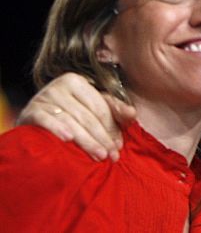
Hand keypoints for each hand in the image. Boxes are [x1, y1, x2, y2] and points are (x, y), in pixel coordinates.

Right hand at [16, 73, 135, 161]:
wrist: (32, 124)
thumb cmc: (68, 115)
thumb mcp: (91, 109)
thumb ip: (114, 110)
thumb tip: (133, 113)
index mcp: (78, 81)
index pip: (100, 107)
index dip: (111, 128)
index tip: (119, 147)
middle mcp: (60, 85)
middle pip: (87, 116)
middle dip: (102, 138)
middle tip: (111, 156)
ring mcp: (43, 97)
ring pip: (71, 121)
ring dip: (86, 140)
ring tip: (99, 156)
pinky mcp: (30, 110)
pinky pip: (46, 120)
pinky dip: (57, 128)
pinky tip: (68, 139)